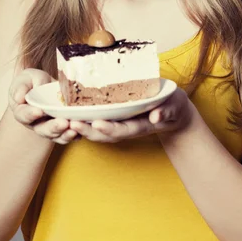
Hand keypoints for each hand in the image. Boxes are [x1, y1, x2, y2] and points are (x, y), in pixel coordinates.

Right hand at [8, 68, 80, 144]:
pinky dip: (74, 135)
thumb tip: (19, 97)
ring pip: (56, 135)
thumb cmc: (32, 81)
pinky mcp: (62, 128)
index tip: (39, 111)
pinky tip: (81, 132)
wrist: (46, 85)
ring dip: (65, 134)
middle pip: (43, 130)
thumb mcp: (25, 78)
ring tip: (74, 129)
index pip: (24, 115)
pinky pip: (67, 135)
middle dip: (53, 127)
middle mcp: (35, 123)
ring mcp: (49, 128)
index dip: (31, 114)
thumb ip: (22, 86)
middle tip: (63, 123)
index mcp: (23, 111)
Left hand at [69, 87, 194, 142]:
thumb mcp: (174, 106)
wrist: (174, 112)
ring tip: (67, 121)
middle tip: (72, 123)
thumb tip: (156, 116)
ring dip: (84, 128)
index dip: (109, 128)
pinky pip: (101, 122)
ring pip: (101, 131)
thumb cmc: (173, 106)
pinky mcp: (119, 118)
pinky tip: (73, 115)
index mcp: (142, 124)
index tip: (96, 124)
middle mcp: (129, 126)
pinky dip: (87, 122)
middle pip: (107, 134)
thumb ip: (167, 111)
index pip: (124, 129)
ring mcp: (123, 124)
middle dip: (89, 131)